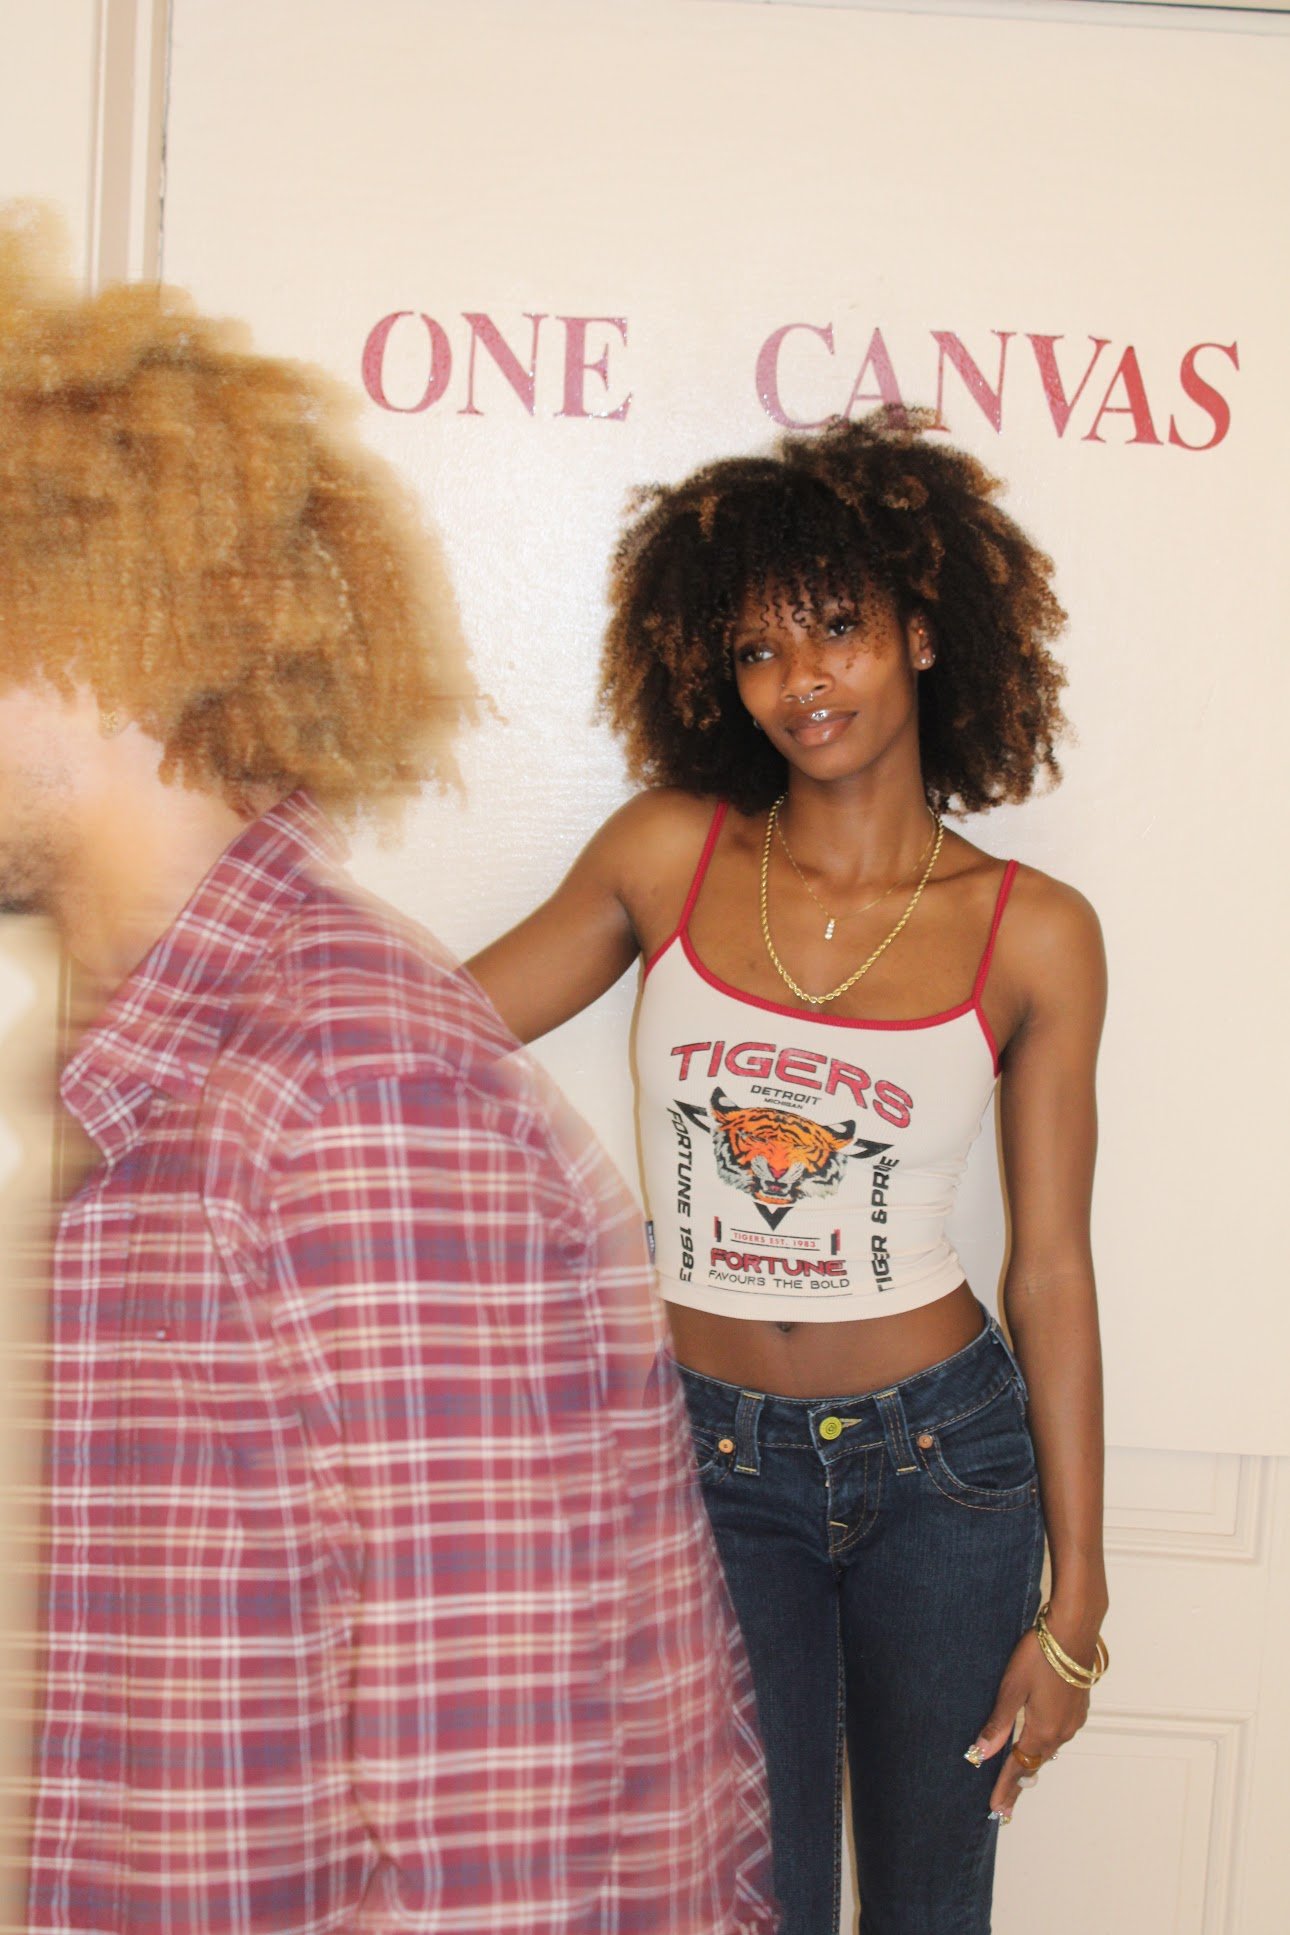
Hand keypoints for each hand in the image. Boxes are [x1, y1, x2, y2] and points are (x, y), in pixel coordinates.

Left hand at [966, 1628, 1090, 1821]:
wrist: (1073, 1632)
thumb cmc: (1040, 1655)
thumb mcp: (1011, 1688)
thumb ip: (999, 1723)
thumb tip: (982, 1753)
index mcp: (1043, 1731)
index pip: (1019, 1768)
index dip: (1006, 1789)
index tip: (997, 1809)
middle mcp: (1062, 1732)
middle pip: (1035, 1763)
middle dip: (1018, 1782)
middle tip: (1005, 1801)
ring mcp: (1072, 1720)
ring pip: (1048, 1749)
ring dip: (1032, 1762)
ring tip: (1017, 1776)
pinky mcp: (1077, 1707)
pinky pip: (1058, 1734)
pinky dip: (1044, 1743)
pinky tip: (1037, 1740)